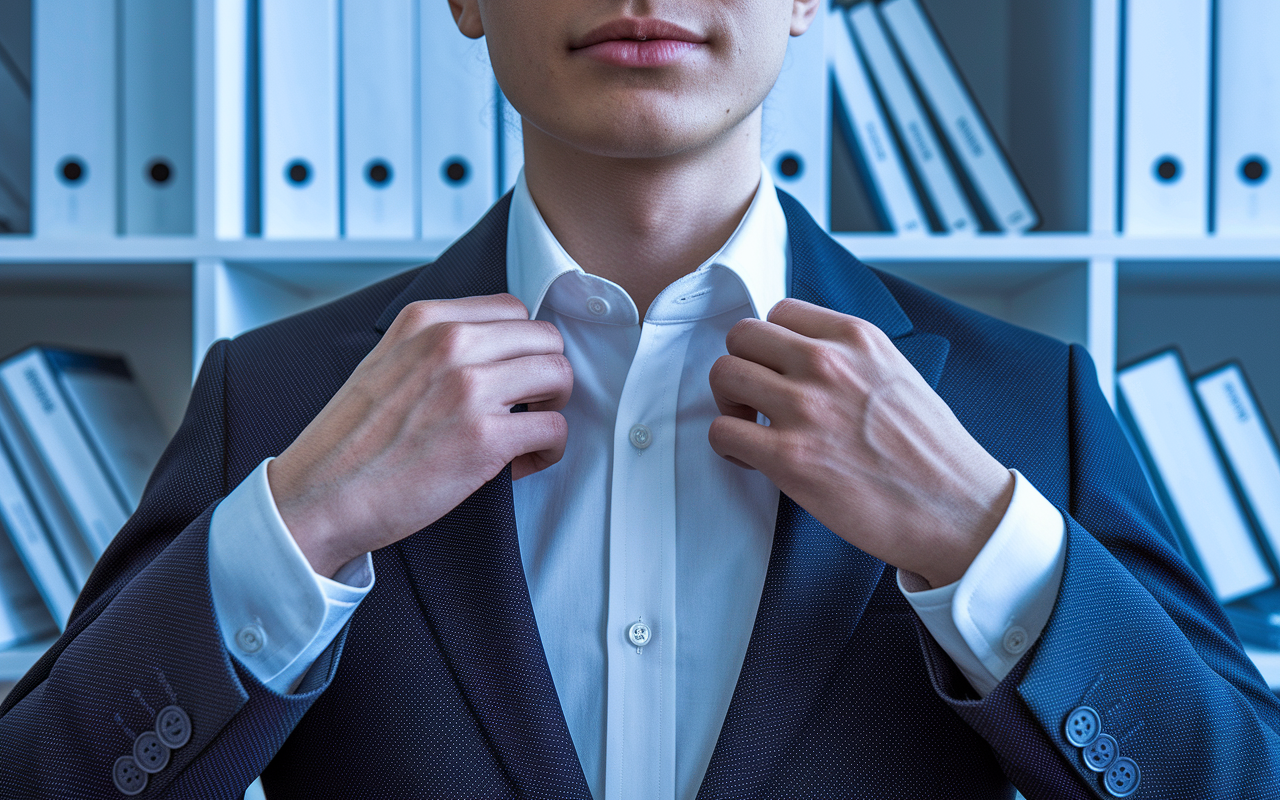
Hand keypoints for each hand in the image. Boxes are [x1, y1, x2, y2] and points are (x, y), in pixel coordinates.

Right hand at [268, 294, 572, 576]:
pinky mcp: (484, 437)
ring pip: (559, 375)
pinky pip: (554, 428)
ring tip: (526, 434)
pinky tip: (520, 464)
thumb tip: (492, 350)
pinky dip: (547, 450)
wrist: (319, 496)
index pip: (513, 309)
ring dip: (552, 408)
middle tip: (527, 407)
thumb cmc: (353, 441)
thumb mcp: (387, 362)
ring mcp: (468, 388)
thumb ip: (435, 345)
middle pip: (545, 338)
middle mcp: (450, 343)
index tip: (511, 377)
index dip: (522, 347)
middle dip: (545, 374)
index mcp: (426, 320)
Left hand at [707, 299, 1012, 587]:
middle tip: (754, 397)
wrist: (956, 509)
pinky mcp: (789, 457)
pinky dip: (728, 446)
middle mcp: (827, 363)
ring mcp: (805, 408)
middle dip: (742, 366)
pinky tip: (753, 460)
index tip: (776, 368)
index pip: (780, 311)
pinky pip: (722, 432)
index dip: (771, 344)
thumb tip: (806, 356)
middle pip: (742, 336)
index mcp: (857, 338)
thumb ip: (850, 357)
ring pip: (723, 374)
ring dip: (729, 402)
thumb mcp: (896, 373)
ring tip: (751, 427)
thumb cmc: (932, 452)